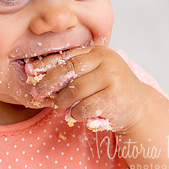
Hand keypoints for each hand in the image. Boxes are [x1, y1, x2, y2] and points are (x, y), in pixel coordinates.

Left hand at [27, 46, 149, 131]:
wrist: (138, 106)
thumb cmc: (109, 89)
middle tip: (37, 93)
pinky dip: (75, 113)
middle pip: (69, 71)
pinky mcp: (114, 98)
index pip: (67, 56)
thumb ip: (72, 70)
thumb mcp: (94, 73)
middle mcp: (107, 61)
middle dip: (49, 83)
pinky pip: (85, 107)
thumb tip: (35, 73)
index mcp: (98, 52)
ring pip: (75, 90)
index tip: (29, 71)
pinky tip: (73, 116)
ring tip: (57, 107)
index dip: (46, 64)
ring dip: (62, 101)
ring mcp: (112, 79)